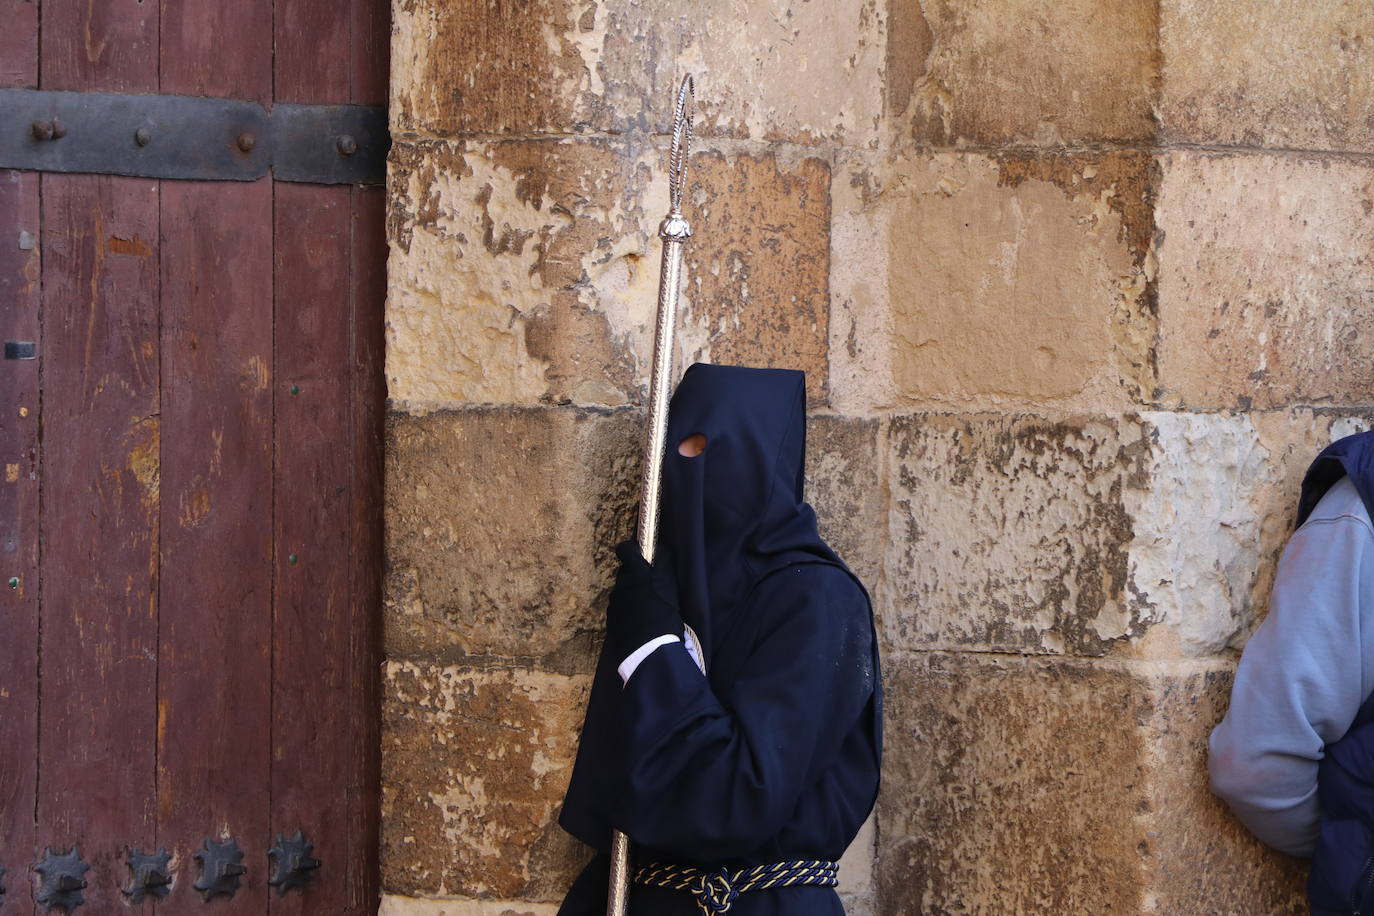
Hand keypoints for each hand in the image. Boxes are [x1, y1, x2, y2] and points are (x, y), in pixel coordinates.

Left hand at [605, 540, 683, 663]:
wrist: (649, 649)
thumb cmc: (665, 615)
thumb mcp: (670, 587)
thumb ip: (664, 565)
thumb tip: (662, 547)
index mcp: (636, 574)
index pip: (625, 549)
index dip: (630, 549)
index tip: (639, 554)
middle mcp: (621, 585)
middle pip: (626, 573)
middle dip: (635, 577)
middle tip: (650, 589)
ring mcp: (614, 603)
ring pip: (622, 592)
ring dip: (632, 596)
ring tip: (647, 610)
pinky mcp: (611, 619)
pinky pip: (619, 608)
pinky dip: (627, 611)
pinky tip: (639, 622)